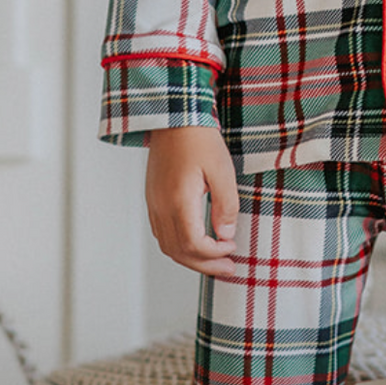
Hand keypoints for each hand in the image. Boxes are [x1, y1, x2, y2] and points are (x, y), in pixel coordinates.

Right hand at [145, 127, 239, 271]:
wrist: (175, 116)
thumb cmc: (199, 138)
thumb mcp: (222, 170)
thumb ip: (226, 205)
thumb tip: (225, 234)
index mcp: (178, 201)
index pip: (193, 244)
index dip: (214, 254)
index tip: (232, 248)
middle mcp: (161, 206)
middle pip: (179, 252)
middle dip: (205, 265)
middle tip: (228, 268)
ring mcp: (154, 203)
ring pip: (168, 246)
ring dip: (191, 258)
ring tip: (214, 260)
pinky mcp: (153, 198)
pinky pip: (162, 233)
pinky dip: (180, 246)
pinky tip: (196, 243)